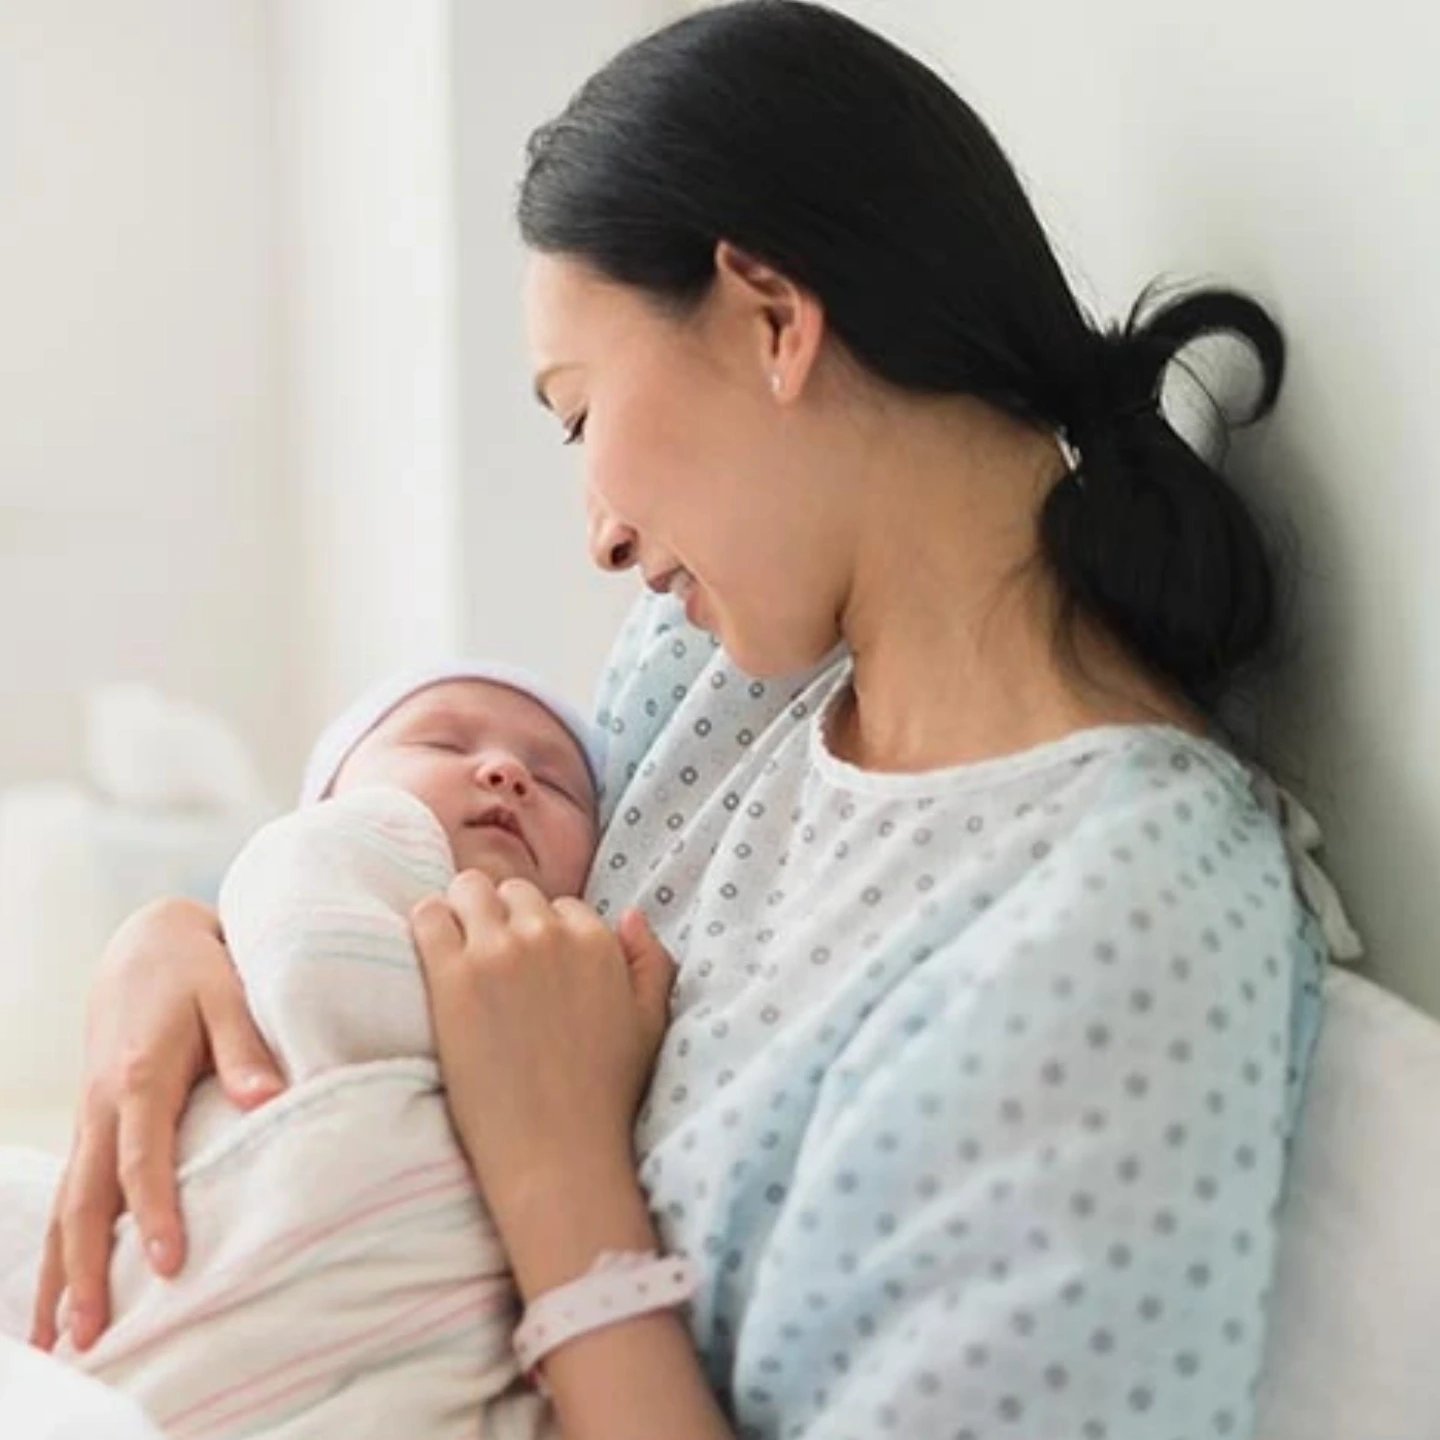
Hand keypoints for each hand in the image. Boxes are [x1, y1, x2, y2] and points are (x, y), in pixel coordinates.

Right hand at [28, 898, 284, 1352]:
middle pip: (84, 1198)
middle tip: (90, 1333)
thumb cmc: (197, 971)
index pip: (142, 1156)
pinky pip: (70, 1192)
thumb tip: (269, 1100)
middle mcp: (103, 1104)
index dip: (152, 1211)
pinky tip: (60, 1288)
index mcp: (140, 1074)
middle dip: (83, 1269)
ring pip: (66, 1205)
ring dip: (59, 1271)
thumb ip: (246, 1049)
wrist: (147, 943)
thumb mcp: (228, 994)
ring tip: (59, 1339)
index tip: (167, 1265)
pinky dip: (60, 1243)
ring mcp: (90, 1117)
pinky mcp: (92, 1123)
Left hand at [411, 875, 674, 1220]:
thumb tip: (629, 914)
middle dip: (503, 917)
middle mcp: (547, 934)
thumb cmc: (605, 1095)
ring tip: (458, 953)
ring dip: (463, 913)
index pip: (559, 905)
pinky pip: (427, 916)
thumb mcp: (652, 1021)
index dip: (544, 934)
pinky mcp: (451, 976)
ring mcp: (497, 952)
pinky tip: (432, 957)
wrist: (555, 1152)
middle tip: (492, 962)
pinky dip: (428, 926)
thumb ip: (651, 960)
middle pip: (512, 892)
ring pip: (468, 890)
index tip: (532, 968)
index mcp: (596, 941)